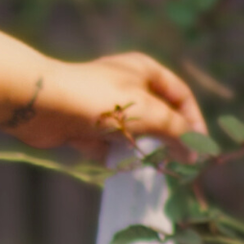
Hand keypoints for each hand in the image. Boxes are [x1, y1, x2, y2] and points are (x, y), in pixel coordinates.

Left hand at [0, 51, 204, 159]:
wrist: (43, 104)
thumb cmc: (102, 101)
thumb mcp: (149, 113)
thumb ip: (176, 132)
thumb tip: (195, 153)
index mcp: (144, 70)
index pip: (180, 95)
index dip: (193, 120)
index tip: (200, 148)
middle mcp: (126, 85)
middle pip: (157, 115)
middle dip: (169, 139)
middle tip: (181, 165)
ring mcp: (104, 107)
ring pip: (133, 133)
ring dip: (143, 151)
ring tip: (157, 172)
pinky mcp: (85, 127)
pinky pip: (109, 146)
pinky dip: (117, 159)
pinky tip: (127, 173)